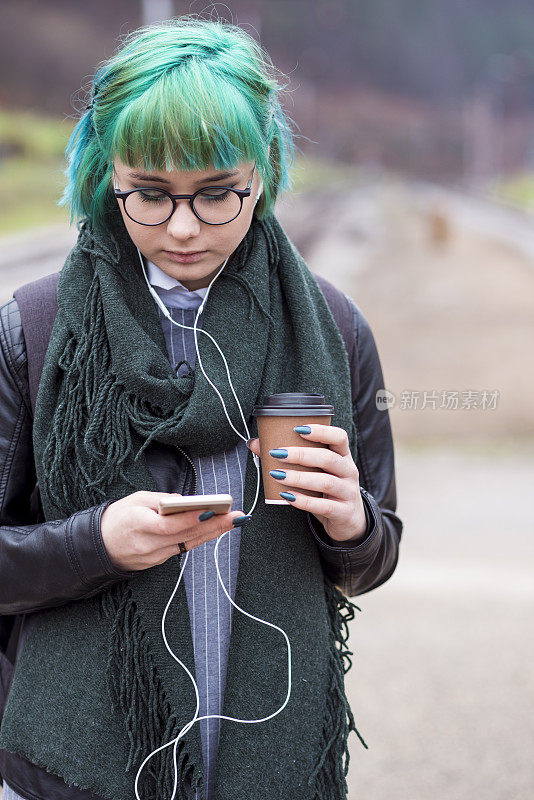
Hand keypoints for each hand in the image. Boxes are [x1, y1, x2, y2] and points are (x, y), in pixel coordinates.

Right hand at [101, 491, 246, 570]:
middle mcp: (148, 544)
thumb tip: (185, 501)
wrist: (98, 546)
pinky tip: (216, 530)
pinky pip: (183, 548)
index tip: (212, 511)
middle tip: (237, 516)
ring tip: (234, 521)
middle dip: (214, 525)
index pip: (170, 524)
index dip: (192, 519)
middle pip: (186, 535)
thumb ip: (160, 500)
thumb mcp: (134, 500)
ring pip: (189, 543)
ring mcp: (154, 556)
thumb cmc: (116, 518)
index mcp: (138, 525)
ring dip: (213, 533)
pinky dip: (200, 538)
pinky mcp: (158, 561)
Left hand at [247, 424, 366, 543]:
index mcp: (343, 456)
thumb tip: (257, 443)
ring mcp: (348, 492)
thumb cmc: (327, 489)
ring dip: (299, 477)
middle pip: (328, 458)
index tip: (298, 429)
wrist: (349, 519)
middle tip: (277, 453)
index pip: (339, 437)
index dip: (321, 431)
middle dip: (301, 454)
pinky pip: (324, 506)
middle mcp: (349, 471)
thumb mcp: (316, 471)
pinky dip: (304, 501)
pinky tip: (287, 497)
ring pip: (325, 482)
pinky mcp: (343, 512)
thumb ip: (292, 458)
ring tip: (277, 475)